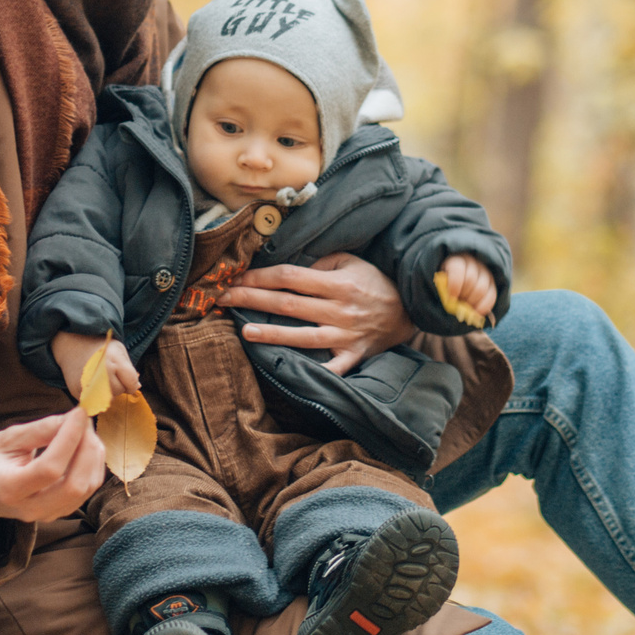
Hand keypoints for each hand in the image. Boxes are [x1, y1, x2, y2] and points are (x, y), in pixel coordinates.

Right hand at [0, 408, 105, 522]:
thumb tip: (72, 419)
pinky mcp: (61, 512)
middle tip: (85, 421)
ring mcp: (49, 514)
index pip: (49, 469)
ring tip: (85, 430)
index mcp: (10, 489)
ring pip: (87, 488)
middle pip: (75, 485)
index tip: (78, 413)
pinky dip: (93, 464)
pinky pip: (88, 490)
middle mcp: (31, 508)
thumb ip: (39, 430)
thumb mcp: (7, 439)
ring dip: (94, 455)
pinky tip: (86, 445)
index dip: (69, 439)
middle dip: (87, 449)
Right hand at [51, 331, 138, 401]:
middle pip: (119, 391)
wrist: (72, 345)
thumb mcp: (119, 350)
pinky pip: (94, 401)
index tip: (124, 375)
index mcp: (113, 360)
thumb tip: (136, 388)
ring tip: (101, 378)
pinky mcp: (77, 392)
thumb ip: (130, 370)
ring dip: (108, 391)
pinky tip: (92, 383)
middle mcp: (100, 374)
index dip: (131, 381)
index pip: (131, 383)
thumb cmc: (100, 348)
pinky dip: (96, 395)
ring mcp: (87, 384)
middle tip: (109, 373)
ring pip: (107, 399)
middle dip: (118, 384)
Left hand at [219, 252, 414, 375]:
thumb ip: (321, 263)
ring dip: (272, 334)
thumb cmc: (374, 282)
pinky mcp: (353, 355)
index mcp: (338, 283)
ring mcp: (347, 335)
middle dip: (253, 300)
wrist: (410, 309)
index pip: (291, 278)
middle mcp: (341, 309)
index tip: (237, 278)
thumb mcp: (351, 262)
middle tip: (224, 298)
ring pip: (304, 336)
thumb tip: (287, 269)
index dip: (261, 277)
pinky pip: (332, 368)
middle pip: (289, 304)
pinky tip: (288, 373)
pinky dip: (314, 372)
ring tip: (245, 331)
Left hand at [437, 254, 497, 323]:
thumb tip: (451, 302)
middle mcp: (473, 263)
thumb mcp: (441, 283)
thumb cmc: (446, 283)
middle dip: (462, 295)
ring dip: (472, 302)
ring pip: (482, 289)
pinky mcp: (492, 284)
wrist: (458, 282)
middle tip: (457, 304)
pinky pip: (492, 296)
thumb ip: (444, 289)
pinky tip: (476, 312)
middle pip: (470, 280)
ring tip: (464, 308)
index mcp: (456, 260)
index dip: (455, 284)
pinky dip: (483, 307)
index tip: (451, 297)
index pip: (458, 269)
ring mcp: (485, 272)